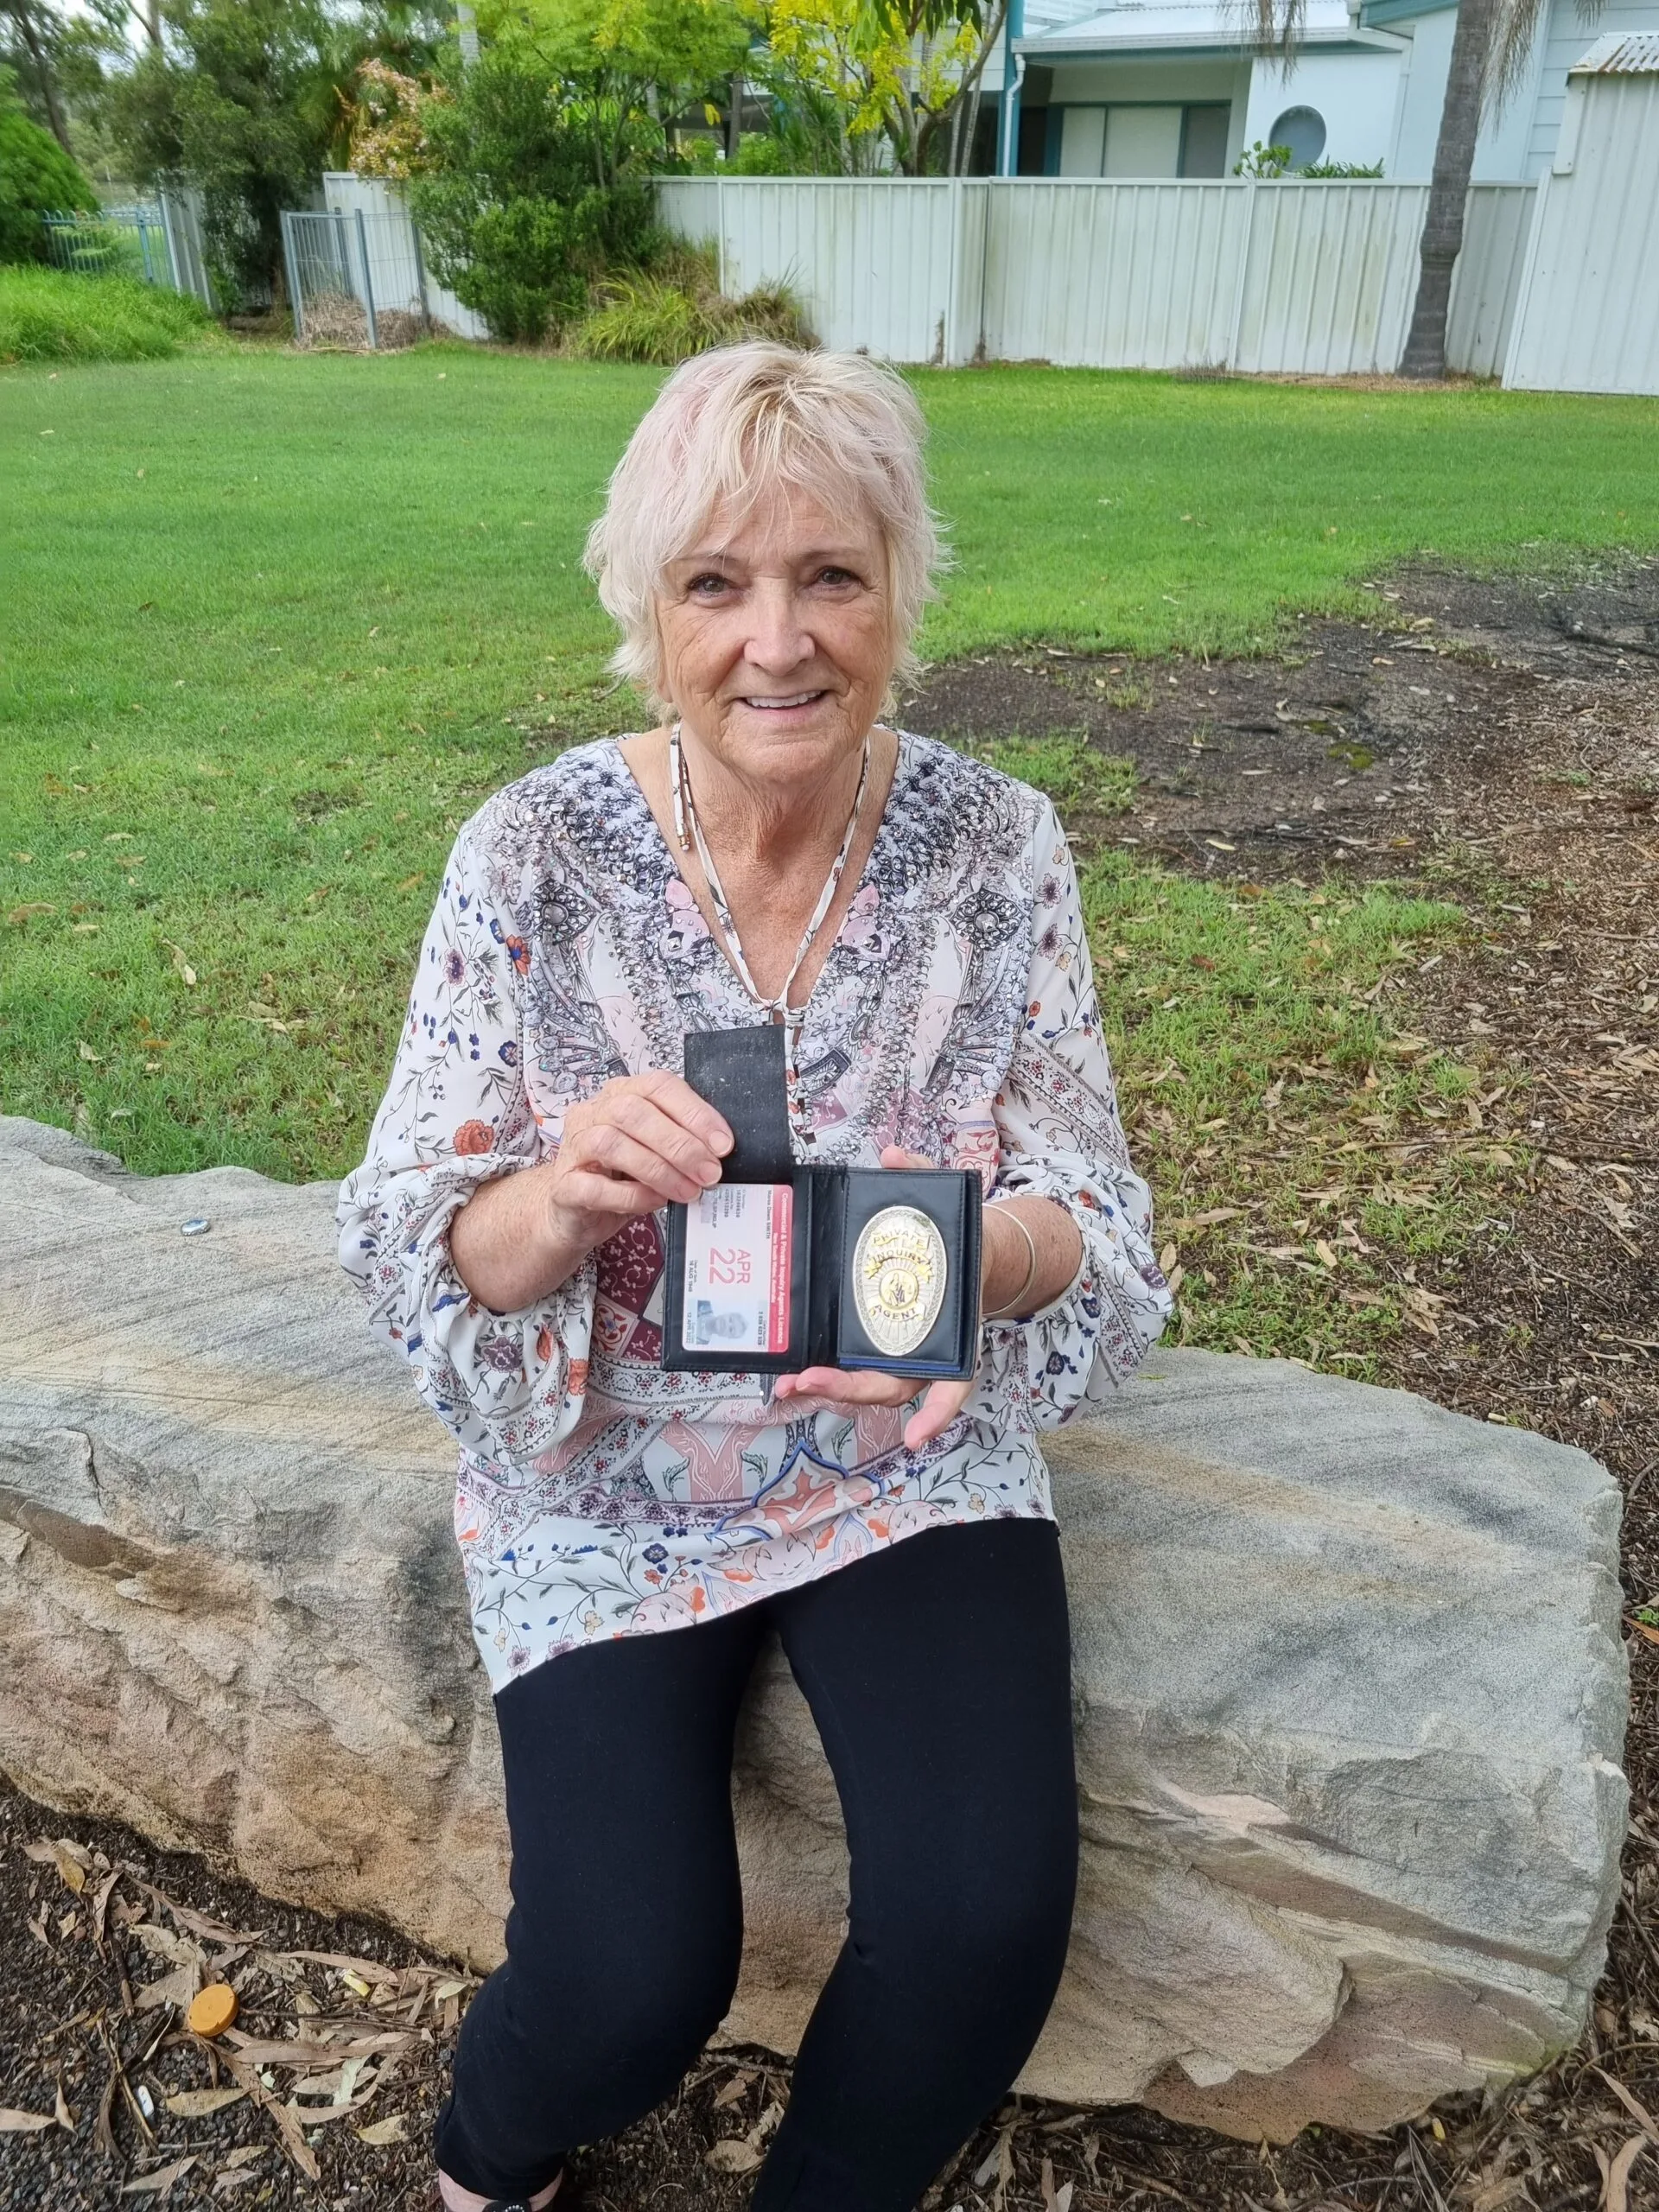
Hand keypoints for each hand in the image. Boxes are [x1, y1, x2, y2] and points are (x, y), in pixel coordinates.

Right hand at [544, 1071, 732, 1255]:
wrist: (576, 1213)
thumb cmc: (621, 1177)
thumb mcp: (655, 1152)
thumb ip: (681, 1143)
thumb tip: (719, 1153)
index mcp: (621, 1094)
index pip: (659, 1086)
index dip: (694, 1112)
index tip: (723, 1144)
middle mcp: (593, 1113)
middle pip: (634, 1112)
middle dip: (680, 1144)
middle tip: (709, 1173)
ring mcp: (574, 1147)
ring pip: (611, 1144)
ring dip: (659, 1170)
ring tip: (688, 1191)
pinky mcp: (563, 1185)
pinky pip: (594, 1186)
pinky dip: (631, 1195)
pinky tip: (655, 1202)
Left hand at [773, 1146, 997, 1451]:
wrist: (974, 1249)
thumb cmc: (960, 1235)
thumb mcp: (951, 1202)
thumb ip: (925, 1177)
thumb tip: (893, 1155)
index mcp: (955, 1324)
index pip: (952, 1380)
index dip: (937, 1413)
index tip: (916, 1438)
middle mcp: (929, 1346)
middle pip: (893, 1385)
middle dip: (850, 1388)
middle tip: (807, 1380)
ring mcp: (904, 1349)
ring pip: (870, 1384)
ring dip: (830, 1389)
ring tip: (787, 1385)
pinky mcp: (880, 1342)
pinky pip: (861, 1370)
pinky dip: (836, 1381)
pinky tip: (799, 1385)